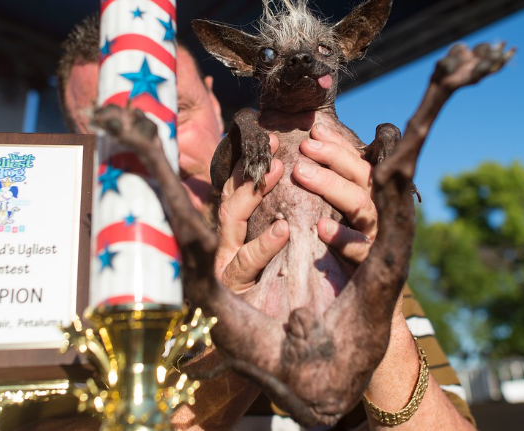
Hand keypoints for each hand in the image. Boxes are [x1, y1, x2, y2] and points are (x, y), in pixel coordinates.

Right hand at [214, 134, 287, 291]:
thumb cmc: (277, 295)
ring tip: (276, 174)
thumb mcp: (275, 253)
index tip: (270, 137)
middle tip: (273, 149)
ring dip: (251, 196)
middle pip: (229, 198)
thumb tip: (298, 179)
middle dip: (249, 171)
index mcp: (235, 235)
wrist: (271, 343)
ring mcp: (225, 266)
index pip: (236, 188)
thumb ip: (275, 225)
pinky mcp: (233, 289)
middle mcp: (225, 246)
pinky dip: (262, 244)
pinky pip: (244, 263)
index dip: (251, 162)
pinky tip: (282, 231)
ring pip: (230, 224)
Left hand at [293, 123, 377, 263]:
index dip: (339, 144)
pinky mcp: (369, 261)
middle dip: (334, 158)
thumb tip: (313, 134)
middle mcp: (379, 208)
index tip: (315, 131)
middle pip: (363, 175)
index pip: (359, 161)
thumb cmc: (344, 242)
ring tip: (301, 173)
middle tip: (305, 147)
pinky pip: (359, 248)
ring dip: (331, 186)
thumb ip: (332, 179)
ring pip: (360, 204)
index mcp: (372, 193)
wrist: (363, 295)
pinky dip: (341, 237)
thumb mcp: (338, 208)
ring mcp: (376, 234)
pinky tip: (320, 227)